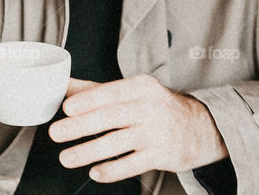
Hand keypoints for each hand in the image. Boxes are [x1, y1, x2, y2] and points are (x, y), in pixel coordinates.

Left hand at [48, 75, 228, 180]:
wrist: (201, 127)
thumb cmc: (158, 107)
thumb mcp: (133, 91)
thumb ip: (97, 89)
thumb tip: (64, 86)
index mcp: (141, 87)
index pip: (112, 92)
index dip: (88, 100)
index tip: (67, 108)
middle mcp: (150, 108)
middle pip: (111, 117)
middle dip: (81, 126)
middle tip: (57, 133)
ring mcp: (157, 133)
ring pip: (118, 143)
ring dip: (89, 151)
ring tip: (67, 157)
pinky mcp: (161, 156)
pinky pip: (133, 165)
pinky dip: (113, 170)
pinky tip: (95, 172)